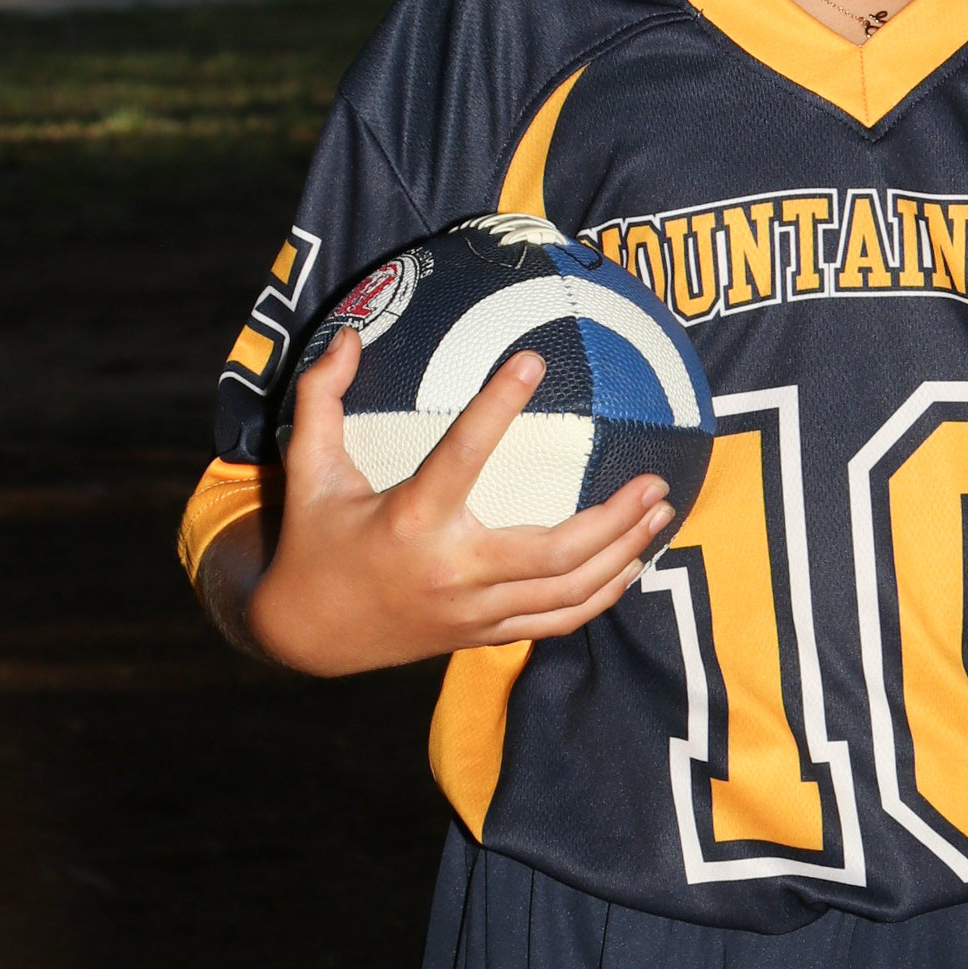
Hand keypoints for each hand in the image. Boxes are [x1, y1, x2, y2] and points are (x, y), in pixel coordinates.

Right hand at [244, 328, 674, 675]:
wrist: (306, 636)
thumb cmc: (315, 542)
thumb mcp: (307, 471)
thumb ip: (321, 400)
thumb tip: (345, 333)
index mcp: (411, 521)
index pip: (463, 454)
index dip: (498, 405)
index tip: (532, 361)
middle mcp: (452, 571)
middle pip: (553, 551)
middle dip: (612, 519)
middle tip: (655, 481)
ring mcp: (473, 611)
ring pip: (566, 592)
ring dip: (622, 554)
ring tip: (661, 513)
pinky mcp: (482, 635)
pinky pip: (555, 621)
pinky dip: (600, 596)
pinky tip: (632, 565)